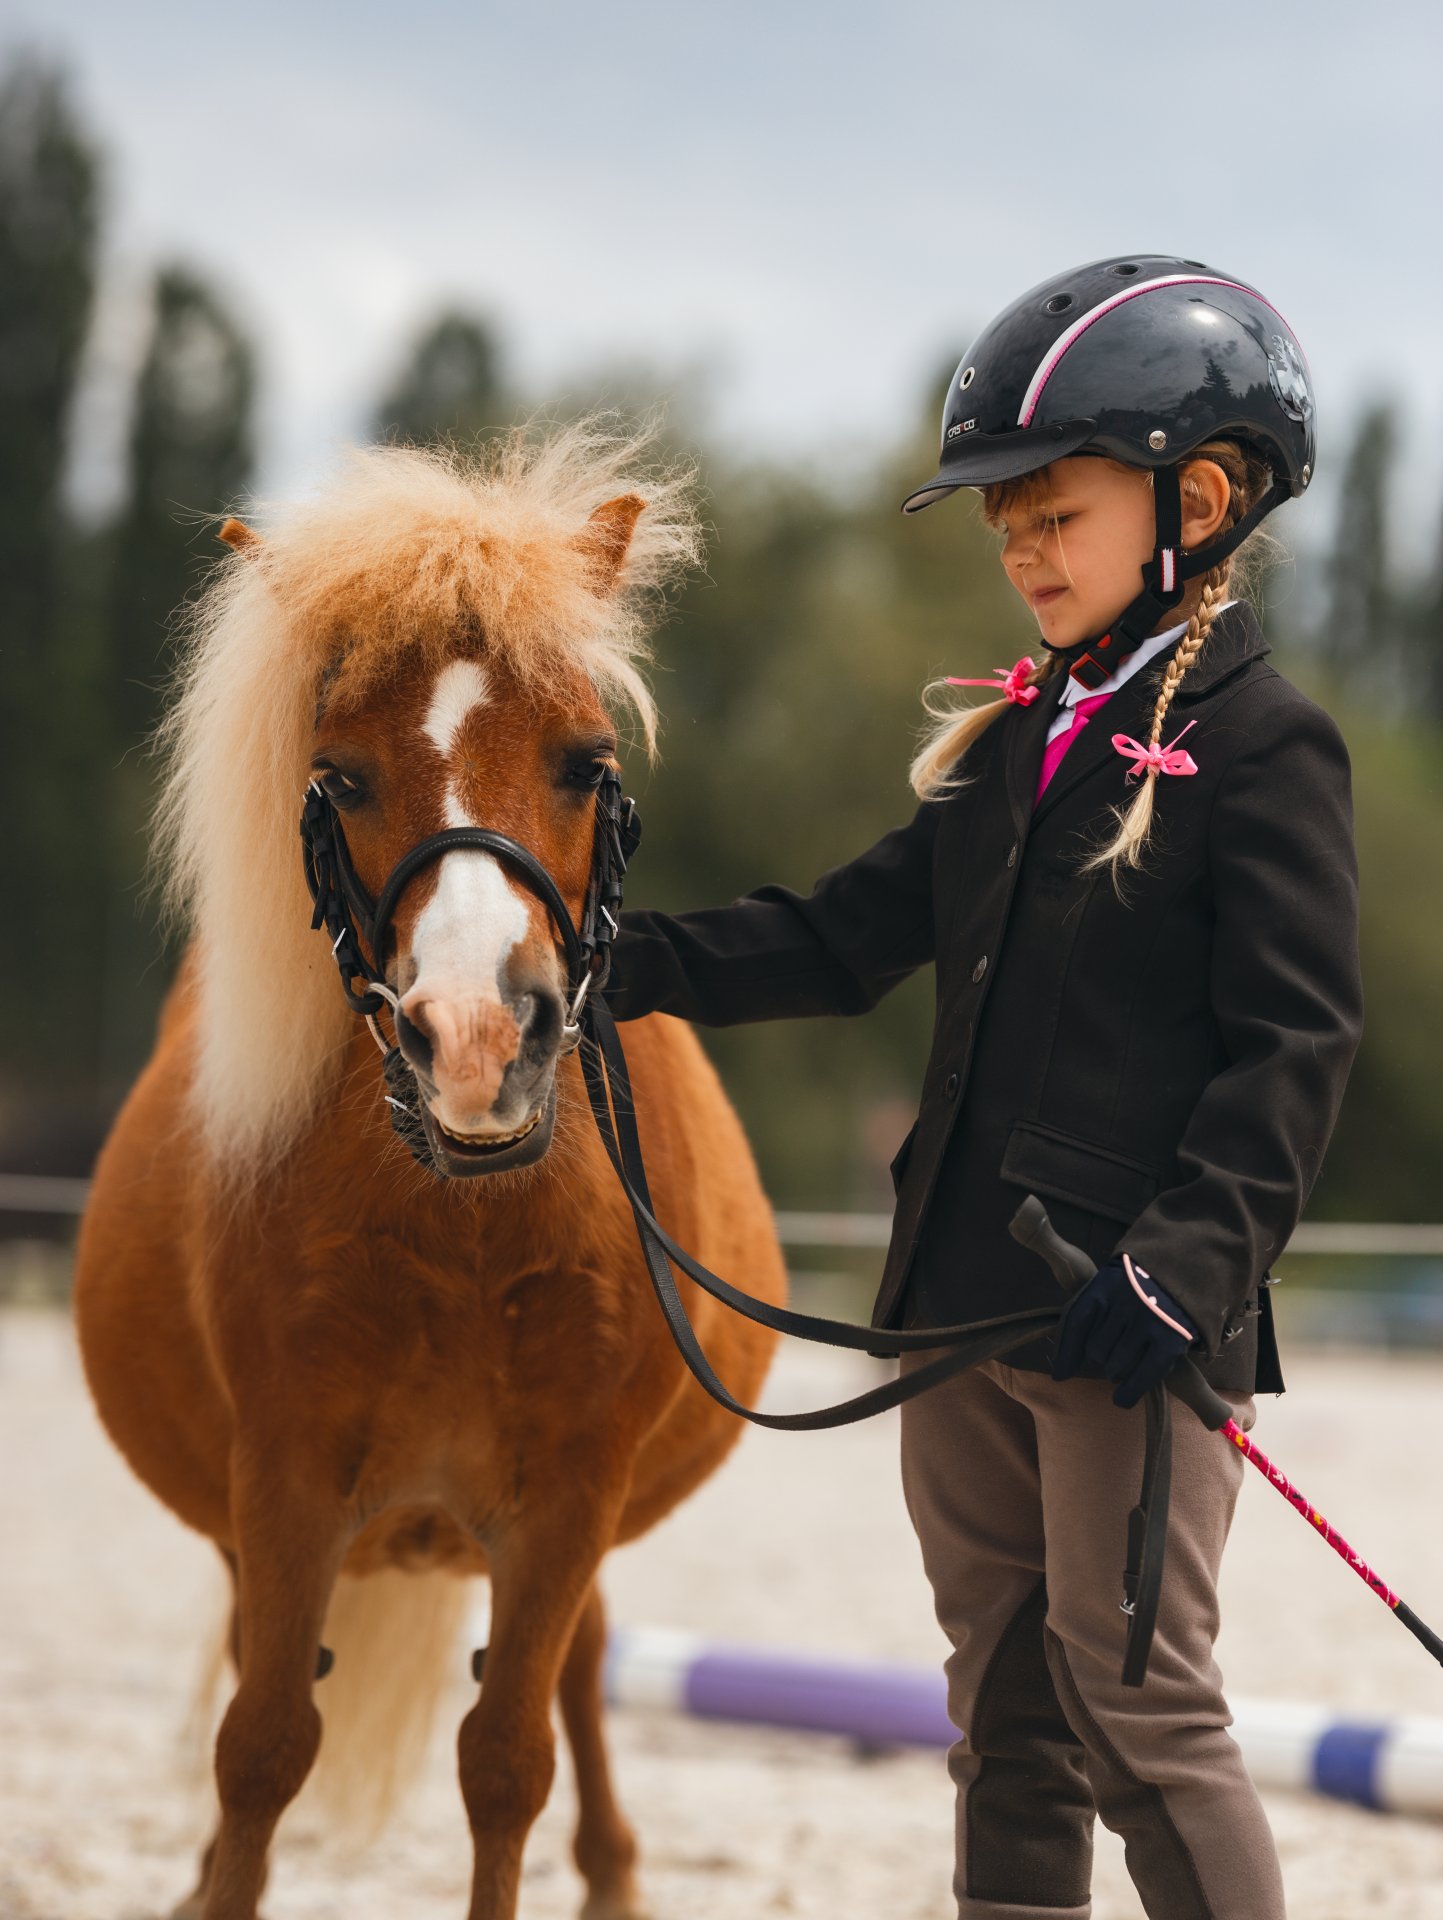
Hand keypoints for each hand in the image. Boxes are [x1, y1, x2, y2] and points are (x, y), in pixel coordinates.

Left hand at [1051, 1252, 1198, 1409]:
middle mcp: (1125, 1302)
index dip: (1066, 1352)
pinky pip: (1144, 1376)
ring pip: (1114, 1365)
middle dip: (1101, 1357)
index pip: (1077, 1321)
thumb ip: (1090, 1314)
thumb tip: (1059, 1372)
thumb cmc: (1146, 1284)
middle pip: (1095, 1349)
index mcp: (1107, 1283)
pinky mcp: (1171, 1340)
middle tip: (1116, 1352)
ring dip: (1115, 1372)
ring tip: (1127, 1363)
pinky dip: (1130, 1392)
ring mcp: (1148, 1321)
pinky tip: (1121, 1400)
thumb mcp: (1116, 1284)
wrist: (1193, 1270)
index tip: (1060, 1375)